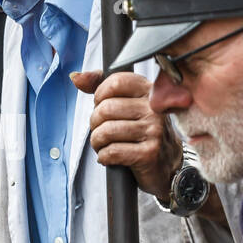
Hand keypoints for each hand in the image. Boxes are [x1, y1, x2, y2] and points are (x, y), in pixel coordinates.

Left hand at [71, 69, 182, 203]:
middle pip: (106, 109)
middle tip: (100, 130)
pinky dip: (103, 156)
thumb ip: (102, 88)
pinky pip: (112, 152)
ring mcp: (154, 131)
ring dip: (97, 141)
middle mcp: (154, 109)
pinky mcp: (149, 153)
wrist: (166, 164)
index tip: (101, 105)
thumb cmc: (143, 133)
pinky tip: (109, 156)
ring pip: (106, 131)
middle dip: (94, 123)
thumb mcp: (128, 105)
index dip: (100, 94)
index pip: (116, 82)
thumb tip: (76, 77)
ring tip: (103, 144)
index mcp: (150, 92)